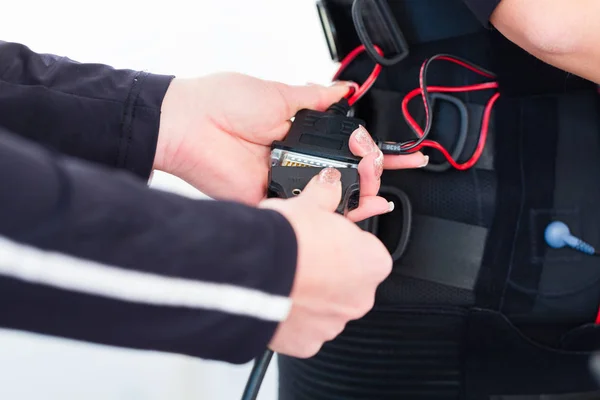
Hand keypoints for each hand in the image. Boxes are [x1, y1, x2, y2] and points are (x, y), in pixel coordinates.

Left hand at [155, 73, 428, 221]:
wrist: (189, 122)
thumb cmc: (224, 101)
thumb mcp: (279, 92)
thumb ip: (316, 97)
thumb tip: (345, 90)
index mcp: (301, 134)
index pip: (349, 146)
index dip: (377, 151)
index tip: (405, 154)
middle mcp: (298, 160)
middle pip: (348, 174)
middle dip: (374, 170)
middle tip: (375, 161)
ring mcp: (289, 182)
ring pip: (334, 197)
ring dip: (362, 192)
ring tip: (375, 183)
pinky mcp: (275, 201)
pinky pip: (310, 213)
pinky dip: (336, 217)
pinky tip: (360, 208)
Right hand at [260, 168, 392, 357]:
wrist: (252, 270)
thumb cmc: (287, 239)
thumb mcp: (310, 203)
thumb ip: (326, 193)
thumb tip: (329, 182)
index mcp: (372, 263)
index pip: (366, 249)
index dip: (343, 240)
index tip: (325, 235)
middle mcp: (359, 298)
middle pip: (347, 281)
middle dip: (327, 270)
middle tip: (301, 254)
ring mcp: (332, 324)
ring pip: (325, 306)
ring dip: (309, 294)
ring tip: (285, 274)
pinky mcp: (306, 342)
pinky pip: (303, 327)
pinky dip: (292, 316)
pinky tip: (277, 297)